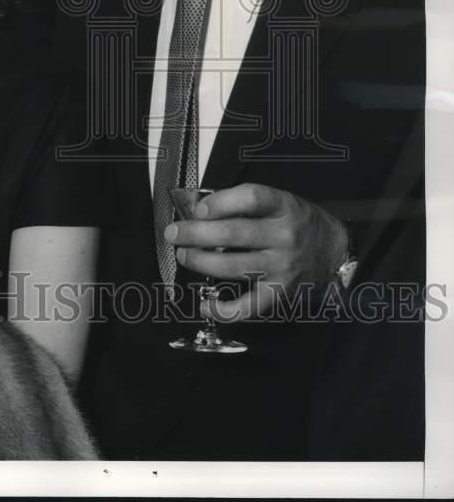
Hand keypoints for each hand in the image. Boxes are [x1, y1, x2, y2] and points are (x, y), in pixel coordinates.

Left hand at [164, 183, 348, 320]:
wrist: (334, 251)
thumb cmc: (297, 222)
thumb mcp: (279, 202)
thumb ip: (244, 204)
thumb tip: (199, 211)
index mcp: (283, 206)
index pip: (251, 198)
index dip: (220, 202)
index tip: (198, 208)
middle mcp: (284, 236)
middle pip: (233, 233)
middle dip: (195, 233)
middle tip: (174, 233)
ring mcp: (282, 267)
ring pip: (233, 266)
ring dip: (201, 262)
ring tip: (184, 255)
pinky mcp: (280, 293)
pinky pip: (248, 306)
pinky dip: (223, 309)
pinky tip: (206, 304)